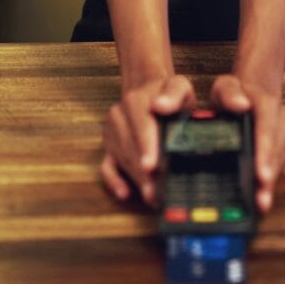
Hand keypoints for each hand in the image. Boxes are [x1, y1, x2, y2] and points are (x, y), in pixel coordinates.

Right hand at [100, 75, 195, 205]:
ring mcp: (112, 132)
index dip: (146, 147)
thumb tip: (160, 105)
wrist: (148, 89)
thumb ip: (173, 94)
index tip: (151, 166)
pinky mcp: (109, 146)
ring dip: (137, 180)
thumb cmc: (167, 92)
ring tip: (153, 198)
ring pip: (122, 160)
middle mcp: (118, 116)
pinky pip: (106, 167)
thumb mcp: (178, 86)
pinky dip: (114, 181)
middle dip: (144, 173)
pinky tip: (126, 193)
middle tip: (157, 194)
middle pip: (131, 148)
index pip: (141, 126)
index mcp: (136, 101)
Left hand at [210, 74, 284, 212]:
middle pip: (275, 152)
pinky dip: (271, 179)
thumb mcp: (226, 85)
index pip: (266, 130)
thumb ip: (229, 93)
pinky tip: (261, 194)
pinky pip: (279, 165)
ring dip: (271, 183)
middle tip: (261, 202)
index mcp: (267, 103)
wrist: (254, 89)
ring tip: (260, 205)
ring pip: (280, 161)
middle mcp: (282, 119)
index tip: (262, 176)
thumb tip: (241, 105)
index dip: (265, 154)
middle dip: (268, 178)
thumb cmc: (237, 90)